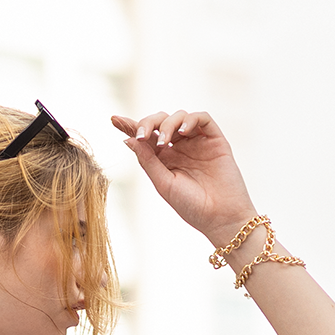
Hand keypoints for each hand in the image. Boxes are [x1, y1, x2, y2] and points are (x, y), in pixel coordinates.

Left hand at [111, 110, 255, 245]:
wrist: (221, 217)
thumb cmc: (192, 207)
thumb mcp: (163, 183)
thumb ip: (148, 161)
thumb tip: (128, 140)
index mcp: (165, 159)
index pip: (145, 137)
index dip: (130, 126)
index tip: (114, 120)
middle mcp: (180, 147)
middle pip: (160, 121)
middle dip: (149, 122)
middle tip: (143, 134)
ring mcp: (197, 142)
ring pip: (179, 116)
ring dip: (168, 124)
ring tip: (165, 141)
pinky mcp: (215, 139)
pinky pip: (203, 118)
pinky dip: (191, 119)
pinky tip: (182, 132)